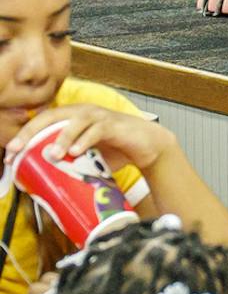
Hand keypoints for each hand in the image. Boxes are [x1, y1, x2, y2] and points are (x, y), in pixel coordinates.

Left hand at [5, 103, 174, 178]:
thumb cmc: (114, 150)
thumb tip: (39, 182)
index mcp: (72, 118)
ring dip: (61, 138)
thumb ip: (66, 162)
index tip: (11, 153)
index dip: (24, 135)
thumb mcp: (85, 157)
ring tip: (52, 154)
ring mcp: (99, 117)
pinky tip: (76, 153)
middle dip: (32, 133)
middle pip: (52, 117)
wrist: (148, 146)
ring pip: (75, 121)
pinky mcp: (114, 124)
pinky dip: (85, 141)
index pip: (42, 121)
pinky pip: (97, 130)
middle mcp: (83, 112)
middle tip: (19, 149)